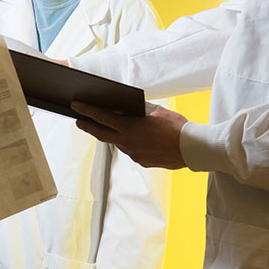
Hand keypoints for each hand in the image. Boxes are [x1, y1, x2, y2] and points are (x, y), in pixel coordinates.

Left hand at [72, 101, 188, 169]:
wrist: (192, 149)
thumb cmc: (177, 127)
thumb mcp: (157, 112)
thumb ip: (140, 111)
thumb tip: (130, 111)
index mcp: (129, 127)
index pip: (102, 117)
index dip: (87, 111)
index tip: (76, 107)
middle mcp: (128, 142)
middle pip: (101, 134)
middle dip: (88, 126)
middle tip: (78, 121)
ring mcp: (134, 153)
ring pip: (118, 142)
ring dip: (112, 135)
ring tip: (108, 127)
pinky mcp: (142, 161)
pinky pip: (131, 150)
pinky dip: (130, 142)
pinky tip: (136, 138)